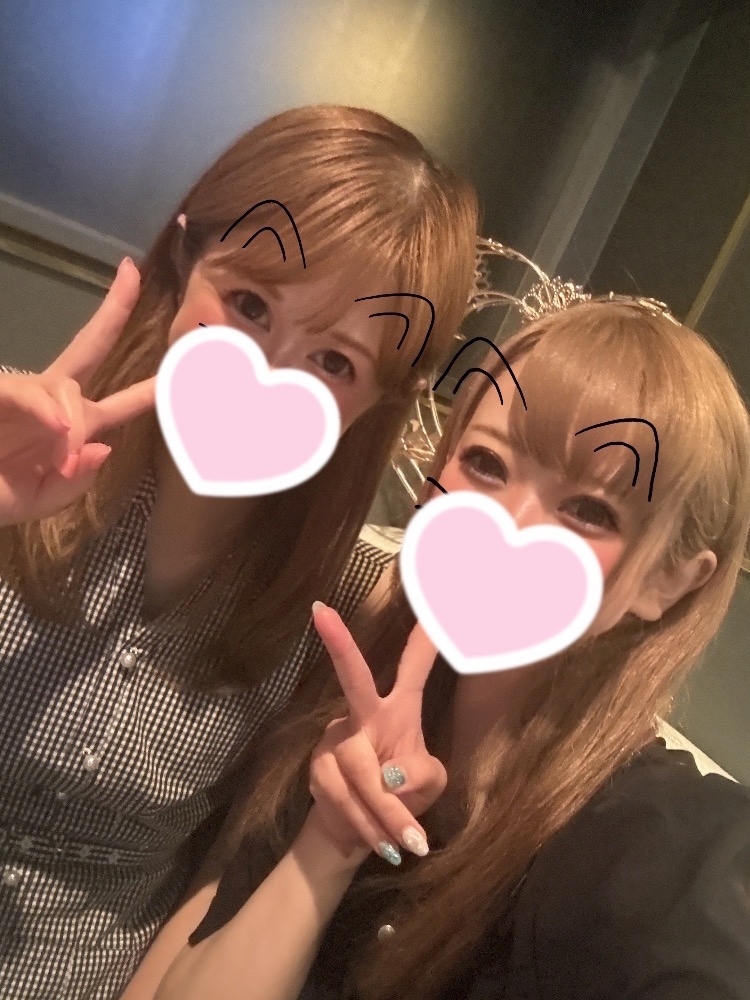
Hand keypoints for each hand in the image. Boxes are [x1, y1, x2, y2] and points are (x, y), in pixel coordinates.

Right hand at [0, 258, 155, 525]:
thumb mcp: (43, 498)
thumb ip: (76, 481)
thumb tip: (101, 447)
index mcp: (74, 426)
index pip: (123, 402)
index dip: (154, 388)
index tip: (189, 367)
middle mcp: (53, 401)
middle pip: (90, 345)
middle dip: (113, 310)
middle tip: (133, 271)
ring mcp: (26, 391)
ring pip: (65, 390)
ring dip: (68, 426)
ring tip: (53, 463)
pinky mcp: (1, 391)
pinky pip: (31, 392)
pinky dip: (45, 411)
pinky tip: (55, 428)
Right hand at [309, 602, 446, 863]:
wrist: (358, 834)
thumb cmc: (403, 797)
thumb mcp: (431, 786)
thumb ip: (422, 777)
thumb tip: (391, 778)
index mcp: (400, 708)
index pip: (412, 667)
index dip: (422, 637)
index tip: (430, 602)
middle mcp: (364, 713)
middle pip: (353, 678)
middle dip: (339, 644)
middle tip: (321, 612)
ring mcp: (336, 737)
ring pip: (359, 768)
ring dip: (385, 812)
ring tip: (408, 844)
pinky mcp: (318, 767)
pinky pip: (343, 795)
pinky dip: (368, 825)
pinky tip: (382, 844)